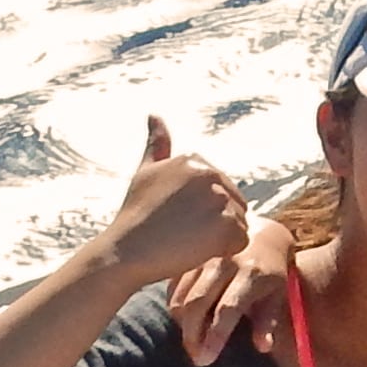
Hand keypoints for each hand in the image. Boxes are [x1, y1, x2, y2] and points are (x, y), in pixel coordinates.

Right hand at [93, 118, 249, 289]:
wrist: (125, 252)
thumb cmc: (134, 215)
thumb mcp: (145, 173)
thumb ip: (157, 143)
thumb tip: (154, 114)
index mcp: (194, 160)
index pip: (220, 188)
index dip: (203, 209)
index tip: (179, 218)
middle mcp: (209, 173)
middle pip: (234, 203)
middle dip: (216, 222)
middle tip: (184, 233)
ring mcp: (218, 198)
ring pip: (239, 223)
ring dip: (221, 238)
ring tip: (189, 242)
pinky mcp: (226, 224)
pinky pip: (241, 241)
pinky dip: (226, 251)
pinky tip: (200, 252)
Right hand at [173, 211, 300, 365]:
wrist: (262, 231)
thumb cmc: (271, 271)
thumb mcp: (278, 294)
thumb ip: (268, 320)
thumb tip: (263, 347)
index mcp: (252, 273)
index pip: (229, 308)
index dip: (216, 334)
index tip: (206, 358)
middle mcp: (226, 262)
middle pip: (199, 303)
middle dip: (193, 335)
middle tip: (196, 358)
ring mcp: (204, 257)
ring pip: (182, 296)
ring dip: (183, 323)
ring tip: (192, 342)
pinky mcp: (189, 256)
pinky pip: (173, 286)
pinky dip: (176, 306)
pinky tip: (185, 320)